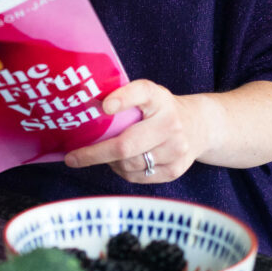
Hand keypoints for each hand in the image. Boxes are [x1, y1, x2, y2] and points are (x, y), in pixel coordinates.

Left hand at [63, 79, 213, 183]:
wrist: (198, 126)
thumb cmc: (159, 109)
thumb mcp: (147, 95)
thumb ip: (122, 98)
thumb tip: (85, 109)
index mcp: (158, 98)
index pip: (141, 92)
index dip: (122, 99)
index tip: (104, 106)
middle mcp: (170, 123)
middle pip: (126, 145)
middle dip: (94, 154)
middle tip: (72, 158)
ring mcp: (176, 149)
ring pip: (129, 164)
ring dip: (110, 163)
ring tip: (103, 155)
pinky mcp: (176, 170)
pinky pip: (139, 177)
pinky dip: (124, 172)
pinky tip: (121, 163)